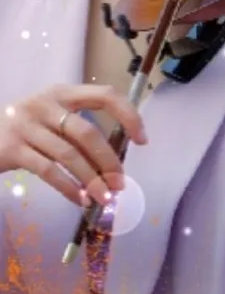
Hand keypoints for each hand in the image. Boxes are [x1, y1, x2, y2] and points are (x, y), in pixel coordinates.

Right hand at [0, 84, 147, 206]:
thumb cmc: (23, 128)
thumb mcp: (49, 117)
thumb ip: (77, 129)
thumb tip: (113, 163)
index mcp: (62, 92)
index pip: (104, 95)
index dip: (128, 115)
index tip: (142, 140)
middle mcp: (45, 104)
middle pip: (87, 132)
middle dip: (108, 161)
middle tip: (121, 184)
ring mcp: (26, 125)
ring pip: (69, 155)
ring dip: (91, 180)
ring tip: (105, 198)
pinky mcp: (13, 149)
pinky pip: (48, 171)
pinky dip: (68, 188)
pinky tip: (80, 200)